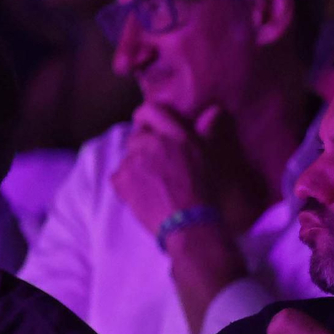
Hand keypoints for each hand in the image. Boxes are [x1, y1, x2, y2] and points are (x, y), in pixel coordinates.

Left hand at [110, 103, 221, 234]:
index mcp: (176, 135)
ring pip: (128, 158)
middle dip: (142, 148)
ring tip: (152, 185)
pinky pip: (118, 176)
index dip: (145, 116)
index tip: (145, 124)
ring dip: (136, 167)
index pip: (151, 110)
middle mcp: (152, 143)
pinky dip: (126, 184)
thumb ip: (206, 131)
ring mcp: (134, 160)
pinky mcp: (122, 179)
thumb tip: (214, 110)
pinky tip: (142, 195)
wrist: (189, 224)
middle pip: (137, 136)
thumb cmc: (203, 193)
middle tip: (155, 166)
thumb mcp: (209, 157)